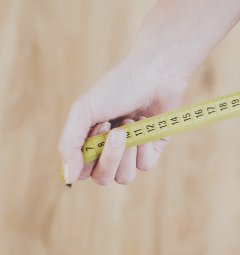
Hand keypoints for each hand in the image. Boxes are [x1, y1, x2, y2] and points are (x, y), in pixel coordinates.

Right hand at [58, 55, 189, 185]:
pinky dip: (145, 146)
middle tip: (117, 130)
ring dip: (127, 152)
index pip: (82, 171)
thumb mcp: (84, 111)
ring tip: (132, 124)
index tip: (98, 127)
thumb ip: (69, 145)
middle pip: (103, 179)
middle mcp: (108, 150)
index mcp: (88, 141)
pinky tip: (146, 124)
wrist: (155, 75)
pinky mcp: (152, 150)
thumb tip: (68, 178)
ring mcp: (131, 152)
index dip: (88, 158)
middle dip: (110, 157)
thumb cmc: (117, 89)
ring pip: (124, 178)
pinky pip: (145, 165)